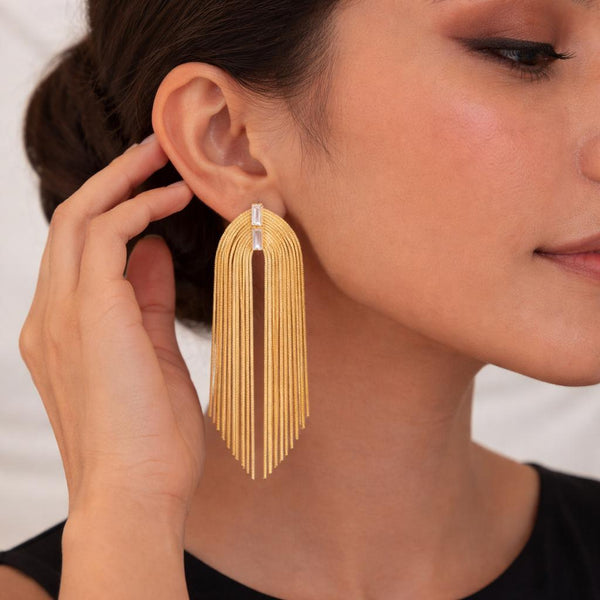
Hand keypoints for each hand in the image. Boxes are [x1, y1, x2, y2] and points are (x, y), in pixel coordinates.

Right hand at [18, 135, 205, 523]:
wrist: (134, 497)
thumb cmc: (148, 439)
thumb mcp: (151, 354)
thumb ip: (148, 301)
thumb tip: (155, 253)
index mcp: (62, 330)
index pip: (80, 251)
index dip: (115, 211)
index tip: (154, 191)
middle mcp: (50, 316)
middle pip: (70, 221)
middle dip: (112, 179)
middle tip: (155, 152)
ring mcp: (60, 315)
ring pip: (77, 219)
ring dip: (122, 182)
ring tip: (165, 160)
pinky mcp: (86, 316)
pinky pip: (102, 239)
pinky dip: (136, 211)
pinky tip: (171, 200)